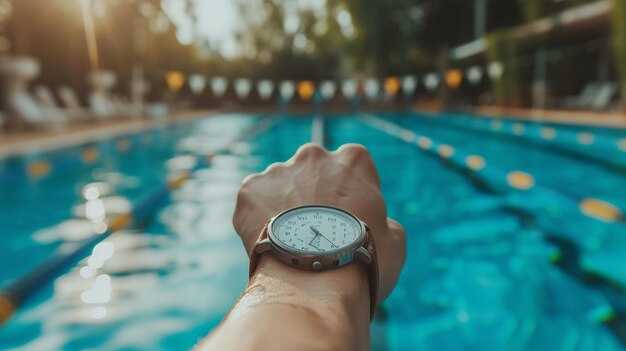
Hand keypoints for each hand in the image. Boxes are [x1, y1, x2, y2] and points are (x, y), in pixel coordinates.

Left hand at [233, 143, 405, 301]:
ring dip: (285, 206)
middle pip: (314, 173)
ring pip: (282, 187)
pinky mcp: (250, 189)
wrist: (313, 281)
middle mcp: (314, 155)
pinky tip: (272, 242)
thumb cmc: (362, 260)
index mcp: (354, 159)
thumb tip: (378, 224)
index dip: (352, 196)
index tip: (349, 220)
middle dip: (315, 194)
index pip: (354, 169)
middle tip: (318, 231)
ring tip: (291, 243)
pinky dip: (260, 219)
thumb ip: (385, 220)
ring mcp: (279, 169)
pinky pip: (255, 202)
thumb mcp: (395, 240)